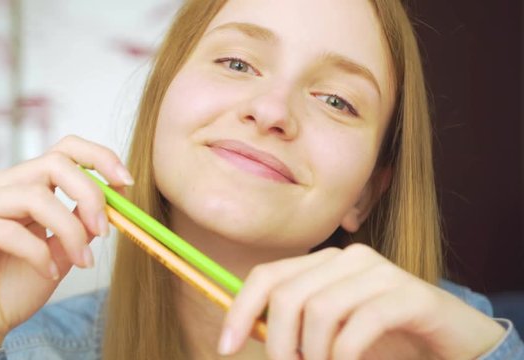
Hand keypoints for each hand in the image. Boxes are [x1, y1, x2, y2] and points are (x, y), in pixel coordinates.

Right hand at [0, 135, 133, 357]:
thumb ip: (84, 223)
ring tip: (82, 261)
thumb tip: (115, 200)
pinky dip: (40, 255)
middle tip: (106, 230)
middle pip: (54, 164)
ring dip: (71, 231)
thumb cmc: (15, 287)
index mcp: (20, 184)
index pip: (63, 150)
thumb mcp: (63, 250)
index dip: (99, 158)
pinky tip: (48, 272)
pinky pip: (10, 231)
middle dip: (90, 196)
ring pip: (36, 196)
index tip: (126, 183)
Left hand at [219, 244, 504, 359]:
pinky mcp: (409, 294)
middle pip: (287, 295)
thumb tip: (247, 334)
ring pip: (319, 311)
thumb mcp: (330, 335)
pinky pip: (359, 325)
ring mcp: (380, 272)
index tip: (227, 347)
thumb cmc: (385, 341)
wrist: (451, 342)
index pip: (267, 276)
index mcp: (325, 263)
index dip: (240, 310)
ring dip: (315, 355)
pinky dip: (345, 357)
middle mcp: (349, 259)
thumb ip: (294, 329)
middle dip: (280, 345)